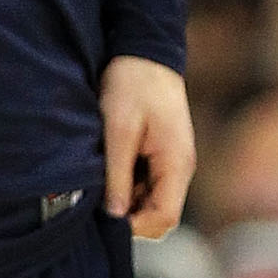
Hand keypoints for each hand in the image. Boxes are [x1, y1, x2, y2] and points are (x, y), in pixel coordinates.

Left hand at [100, 55, 195, 237]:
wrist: (145, 51)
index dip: (134, 226)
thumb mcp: (119, 130)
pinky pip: (146, 185)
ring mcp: (173, 163)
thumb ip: (118, 175)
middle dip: (129, 215)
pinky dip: (127, 185)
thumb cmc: (133, 84)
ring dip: (125, 200)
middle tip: (97, 200)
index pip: (164, 218)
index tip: (103, 217)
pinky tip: (108, 168)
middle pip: (159, 214)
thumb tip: (113, 216)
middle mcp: (180, 169)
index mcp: (177, 164)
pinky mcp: (162, 155)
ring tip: (101, 179)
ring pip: (150, 201)